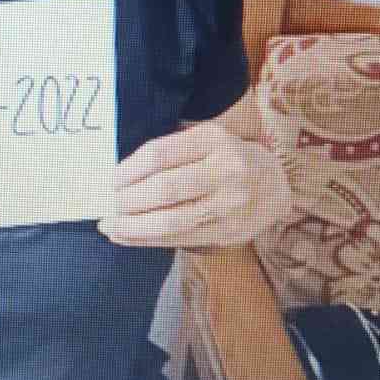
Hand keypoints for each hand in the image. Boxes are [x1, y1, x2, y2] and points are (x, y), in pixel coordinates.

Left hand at [97, 121, 292, 249]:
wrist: (275, 185)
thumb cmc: (226, 157)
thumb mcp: (205, 138)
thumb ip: (170, 151)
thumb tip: (117, 176)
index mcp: (214, 139)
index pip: (159, 154)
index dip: (128, 170)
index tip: (108, 180)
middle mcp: (226, 170)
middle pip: (164, 189)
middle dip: (126, 201)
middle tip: (104, 206)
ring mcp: (230, 205)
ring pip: (170, 221)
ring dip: (132, 227)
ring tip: (109, 226)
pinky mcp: (229, 232)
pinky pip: (179, 240)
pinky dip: (148, 240)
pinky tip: (127, 237)